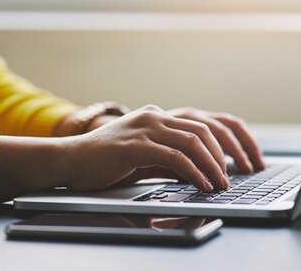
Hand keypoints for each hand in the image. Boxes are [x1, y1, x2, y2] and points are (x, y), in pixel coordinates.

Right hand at [63, 105, 229, 191]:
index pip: (201, 125)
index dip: (221, 145)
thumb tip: (199, 173)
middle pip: (202, 131)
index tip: (231, 166)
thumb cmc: (105, 161)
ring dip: (211, 166)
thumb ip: (171, 161)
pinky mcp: (135, 145)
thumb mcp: (146, 158)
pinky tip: (201, 185)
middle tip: (228, 178)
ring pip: (192, 142)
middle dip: (222, 156)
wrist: (69, 160)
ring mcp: (144, 128)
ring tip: (219, 184)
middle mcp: (154, 116)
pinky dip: (193, 172)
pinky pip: (174, 158)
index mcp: (157, 116)